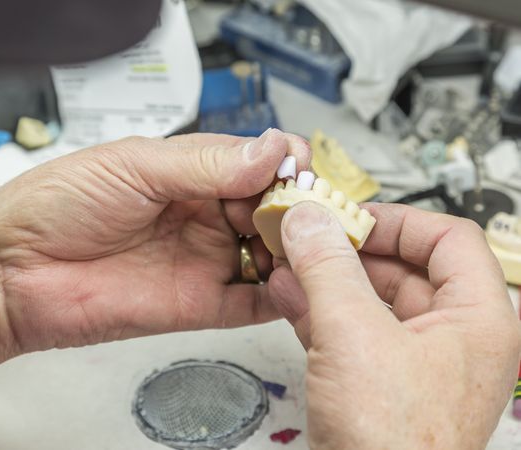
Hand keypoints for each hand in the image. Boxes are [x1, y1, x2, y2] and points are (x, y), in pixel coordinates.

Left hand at [0, 129, 310, 350]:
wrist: (14, 273)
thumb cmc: (55, 206)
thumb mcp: (133, 165)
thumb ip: (204, 163)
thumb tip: (269, 149)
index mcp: (188, 172)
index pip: (256, 162)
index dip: (283, 163)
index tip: (298, 169)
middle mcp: (202, 214)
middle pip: (272, 208)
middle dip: (296, 207)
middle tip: (309, 212)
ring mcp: (204, 259)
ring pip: (272, 253)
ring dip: (297, 249)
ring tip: (308, 246)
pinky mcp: (201, 304)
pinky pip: (254, 301)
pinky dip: (281, 294)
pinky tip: (292, 282)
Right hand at [269, 202, 520, 448]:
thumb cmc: (394, 442)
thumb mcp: (355, 335)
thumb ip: (329, 268)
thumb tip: (310, 220)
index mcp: (477, 319)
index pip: (447, 239)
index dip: (397, 219)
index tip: (350, 215)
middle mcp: (451, 337)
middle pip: (402, 266)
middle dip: (348, 248)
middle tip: (307, 232)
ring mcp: (411, 361)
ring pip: (368, 297)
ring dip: (325, 275)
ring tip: (287, 256)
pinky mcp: (376, 381)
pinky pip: (348, 328)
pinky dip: (316, 307)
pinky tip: (285, 291)